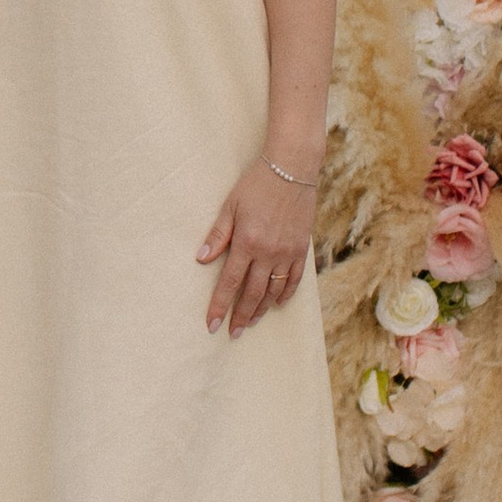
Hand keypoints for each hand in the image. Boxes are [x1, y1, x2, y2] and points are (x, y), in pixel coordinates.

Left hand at [196, 159, 315, 336]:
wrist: (292, 169)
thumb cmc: (256, 184)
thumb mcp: (231, 206)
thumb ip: (218, 234)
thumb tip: (201, 258)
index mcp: (247, 242)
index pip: (230, 282)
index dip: (220, 305)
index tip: (212, 324)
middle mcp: (268, 252)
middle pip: (252, 293)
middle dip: (240, 315)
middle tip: (232, 333)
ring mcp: (287, 252)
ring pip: (274, 290)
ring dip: (261, 309)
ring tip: (250, 322)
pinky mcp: (301, 248)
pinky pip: (294, 279)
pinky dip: (285, 294)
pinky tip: (277, 303)